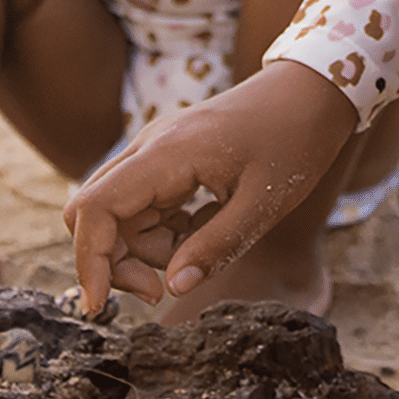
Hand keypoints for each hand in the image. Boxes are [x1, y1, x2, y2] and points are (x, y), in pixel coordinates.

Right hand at [65, 60, 358, 308]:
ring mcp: (158, 149)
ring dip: (140, 250)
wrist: (311, 91)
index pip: (95, 207)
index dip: (88, 261)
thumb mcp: (264, 204)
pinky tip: (198, 234)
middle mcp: (151, 146)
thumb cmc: (294, 140)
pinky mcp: (170, 157)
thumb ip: (216, 248)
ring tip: (193, 258)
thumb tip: (172, 289)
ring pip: (117, 211)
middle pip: (94, 211)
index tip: (101, 307)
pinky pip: (142, 203)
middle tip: (159, 289)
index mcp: (167, 153)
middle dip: (112, 261)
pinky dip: (157, 232)